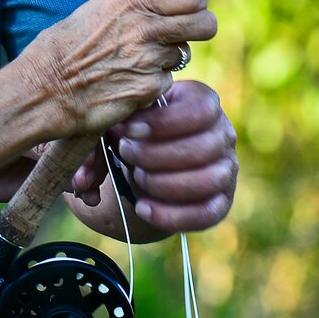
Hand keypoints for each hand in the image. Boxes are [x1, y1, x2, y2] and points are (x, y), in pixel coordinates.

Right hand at [15, 0, 214, 137]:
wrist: (43, 89)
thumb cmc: (64, 46)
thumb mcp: (98, 10)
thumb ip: (138, 3)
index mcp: (131, 1)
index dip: (195, 4)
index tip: (188, 11)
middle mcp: (145, 28)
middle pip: (206, 25)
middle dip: (199, 29)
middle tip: (183, 35)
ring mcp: (149, 61)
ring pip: (183, 56)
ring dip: (166, 60)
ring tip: (134, 62)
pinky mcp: (148, 90)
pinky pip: (165, 83)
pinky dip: (151, 84)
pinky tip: (126, 82)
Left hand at [74, 81, 236, 235]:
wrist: (152, 158)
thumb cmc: (138, 129)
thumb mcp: (126, 118)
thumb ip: (109, 129)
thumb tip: (91, 165)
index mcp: (205, 102)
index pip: (200, 112)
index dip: (163, 123)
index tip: (127, 129)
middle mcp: (224, 134)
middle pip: (203, 148)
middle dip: (156, 155)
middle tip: (125, 153)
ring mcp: (227, 170)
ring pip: (207, 181)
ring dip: (164, 183)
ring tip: (136, 178)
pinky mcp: (221, 202)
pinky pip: (205, 214)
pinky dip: (171, 215)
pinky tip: (142, 208)